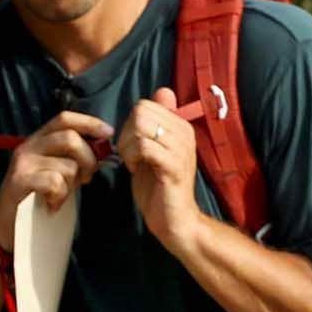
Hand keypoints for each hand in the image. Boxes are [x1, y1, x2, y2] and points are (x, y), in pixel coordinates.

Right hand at [0, 111, 113, 248]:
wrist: (9, 225)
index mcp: (39, 139)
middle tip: (87, 178)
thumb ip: (76, 156)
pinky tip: (52, 204)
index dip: (89, 123)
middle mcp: (29, 146)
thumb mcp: (59, 170)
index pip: (65, 119)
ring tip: (61, 195)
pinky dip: (60, 196)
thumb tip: (104, 149)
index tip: (108, 133)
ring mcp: (23, 163)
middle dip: (88, 160)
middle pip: (70, 138)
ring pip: (67, 165)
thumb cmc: (40, 196)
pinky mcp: (19, 181)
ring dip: (72, 185)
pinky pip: (55, 183)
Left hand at [117, 88, 200, 251]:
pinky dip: (132, 157)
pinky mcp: (173, 166)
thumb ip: (153, 123)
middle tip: (129, 155)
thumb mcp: (152, 149)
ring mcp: (181, 149)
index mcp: (181, 126)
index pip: (146, 104)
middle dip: (126, 132)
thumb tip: (163, 91)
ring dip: (127, 146)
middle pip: (142, 111)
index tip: (132, 145)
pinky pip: (145, 147)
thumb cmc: (160, 187)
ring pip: (141, 127)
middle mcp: (185, 132)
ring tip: (132, 162)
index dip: (130, 124)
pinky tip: (134, 169)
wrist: (175, 220)